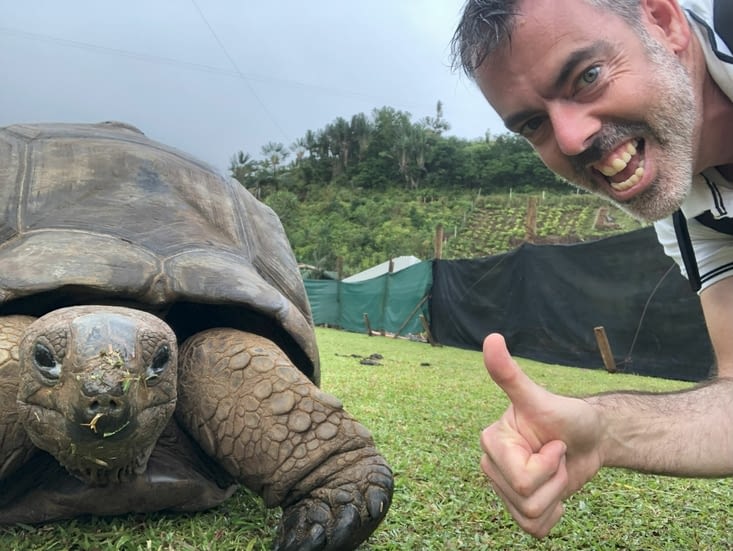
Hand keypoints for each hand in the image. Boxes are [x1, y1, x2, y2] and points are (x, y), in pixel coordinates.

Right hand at [480, 333, 602, 536]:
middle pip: (524, 500)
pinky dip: (552, 516)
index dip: (547, 465)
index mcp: (491, 442)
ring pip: (529, 517)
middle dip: (553, 481)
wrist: (592, 437)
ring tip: (557, 470)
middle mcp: (491, 464)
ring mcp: (504, 487)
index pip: (521, 480)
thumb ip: (510, 374)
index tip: (554, 442)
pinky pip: (533, 529)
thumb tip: (491, 338)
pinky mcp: (519, 505)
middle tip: (557, 454)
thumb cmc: (569, 415)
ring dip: (555, 496)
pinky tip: (557, 494)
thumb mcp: (541, 399)